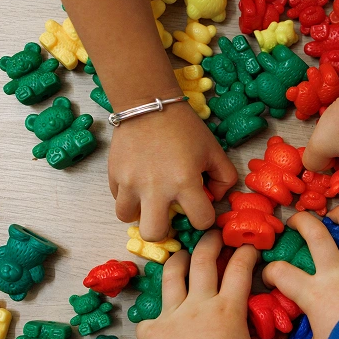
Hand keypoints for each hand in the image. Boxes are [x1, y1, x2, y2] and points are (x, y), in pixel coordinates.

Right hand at [109, 102, 237, 241]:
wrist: (148, 104)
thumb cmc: (185, 128)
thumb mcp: (214, 151)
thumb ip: (225, 178)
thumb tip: (216, 198)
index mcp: (185, 182)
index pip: (201, 221)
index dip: (205, 218)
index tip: (201, 208)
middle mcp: (155, 188)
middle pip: (155, 233)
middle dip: (165, 229)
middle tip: (169, 214)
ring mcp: (130, 183)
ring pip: (128, 219)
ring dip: (141, 213)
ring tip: (150, 200)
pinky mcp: (113, 176)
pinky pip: (118, 200)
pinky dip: (128, 197)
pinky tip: (139, 184)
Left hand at [136, 231, 282, 338]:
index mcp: (228, 308)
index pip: (240, 270)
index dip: (246, 253)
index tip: (249, 246)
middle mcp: (199, 304)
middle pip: (203, 261)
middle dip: (210, 242)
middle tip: (214, 234)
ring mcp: (174, 315)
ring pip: (173, 277)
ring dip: (177, 261)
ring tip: (181, 254)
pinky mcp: (154, 332)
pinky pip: (150, 321)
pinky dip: (154, 319)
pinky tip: (157, 320)